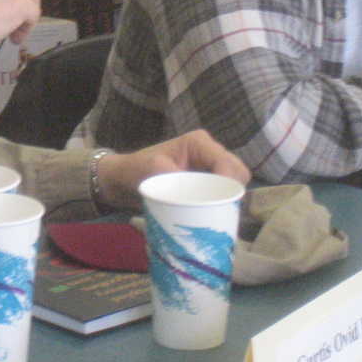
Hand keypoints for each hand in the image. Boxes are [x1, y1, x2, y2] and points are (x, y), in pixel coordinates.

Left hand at [95, 129, 250, 209]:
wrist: (124, 180)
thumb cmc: (135, 169)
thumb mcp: (148, 170)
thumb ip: (169, 175)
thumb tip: (189, 188)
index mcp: (199, 143)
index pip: (227, 163)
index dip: (228, 184)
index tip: (218, 204)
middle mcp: (209, 152)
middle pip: (238, 174)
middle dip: (231, 193)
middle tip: (216, 211)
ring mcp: (210, 168)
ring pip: (234, 186)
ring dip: (227, 201)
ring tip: (212, 215)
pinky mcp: (207, 183)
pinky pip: (224, 194)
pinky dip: (221, 205)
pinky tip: (211, 217)